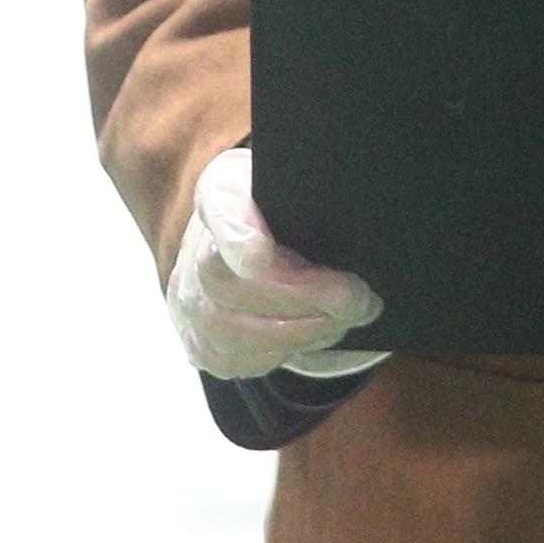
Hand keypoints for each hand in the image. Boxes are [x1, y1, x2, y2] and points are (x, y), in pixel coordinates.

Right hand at [170, 147, 386, 381]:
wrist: (253, 233)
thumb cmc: (283, 207)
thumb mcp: (299, 181)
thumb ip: (312, 191)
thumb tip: (353, 208)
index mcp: (220, 194)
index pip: (219, 210)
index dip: (236, 237)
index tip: (260, 256)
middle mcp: (193, 248)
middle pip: (228, 284)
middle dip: (300, 299)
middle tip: (354, 300)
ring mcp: (188, 300)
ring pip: (231, 331)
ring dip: (298, 332)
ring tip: (344, 320)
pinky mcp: (197, 341)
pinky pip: (232, 361)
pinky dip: (279, 353)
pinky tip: (314, 336)